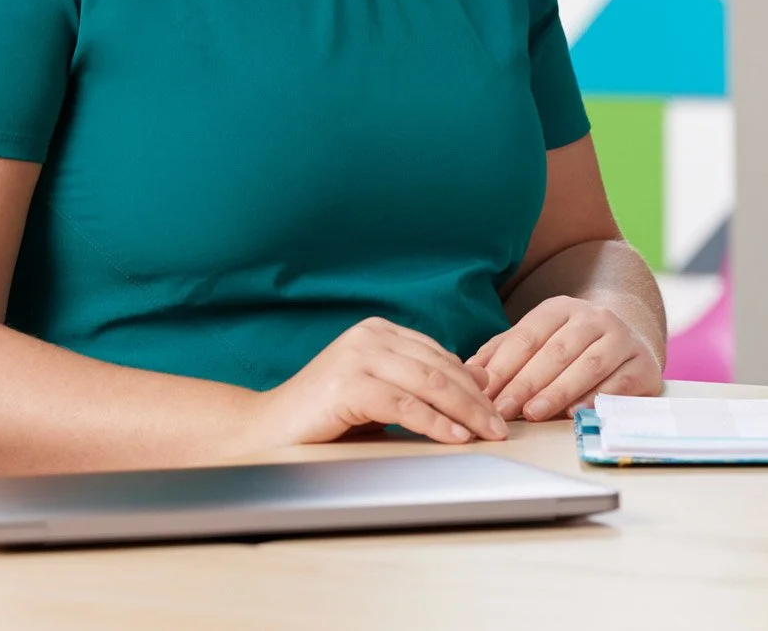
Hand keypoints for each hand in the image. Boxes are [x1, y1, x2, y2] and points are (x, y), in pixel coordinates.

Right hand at [240, 318, 507, 451]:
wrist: (266, 429)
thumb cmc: (323, 416)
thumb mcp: (379, 392)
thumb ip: (419, 383)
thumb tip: (480, 380)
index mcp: (377, 331)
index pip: (439, 354)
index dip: (473, 383)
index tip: (497, 409)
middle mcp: (369, 335)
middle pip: (440, 367)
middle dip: (476, 399)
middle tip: (501, 427)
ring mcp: (358, 356)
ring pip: (429, 383)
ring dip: (465, 412)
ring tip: (488, 433)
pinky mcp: (348, 384)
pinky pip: (405, 404)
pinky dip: (436, 422)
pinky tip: (455, 437)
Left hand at [466, 296, 662, 421]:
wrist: (628, 343)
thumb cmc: (571, 349)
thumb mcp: (536, 342)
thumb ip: (502, 354)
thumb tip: (468, 373)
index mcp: (560, 309)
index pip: (527, 337)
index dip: (503, 367)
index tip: (483, 395)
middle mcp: (593, 318)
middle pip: (555, 351)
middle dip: (526, 383)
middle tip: (503, 410)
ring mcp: (622, 339)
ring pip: (587, 364)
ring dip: (558, 390)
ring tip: (534, 413)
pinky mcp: (644, 364)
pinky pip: (619, 382)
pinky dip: (597, 397)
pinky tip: (576, 412)